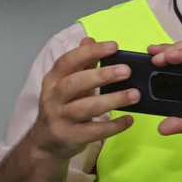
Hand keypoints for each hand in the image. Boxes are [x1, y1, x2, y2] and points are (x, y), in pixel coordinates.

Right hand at [28, 37, 137, 159]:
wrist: (46, 143)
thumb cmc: (62, 107)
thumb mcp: (67, 84)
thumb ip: (80, 63)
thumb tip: (89, 39)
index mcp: (53, 80)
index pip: (68, 61)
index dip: (89, 52)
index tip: (113, 46)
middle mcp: (53, 98)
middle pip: (74, 83)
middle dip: (101, 76)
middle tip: (126, 71)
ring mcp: (60, 119)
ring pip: (84, 108)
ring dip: (112, 100)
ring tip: (135, 95)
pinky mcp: (70, 137)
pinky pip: (93, 131)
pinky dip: (113, 126)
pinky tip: (129, 120)